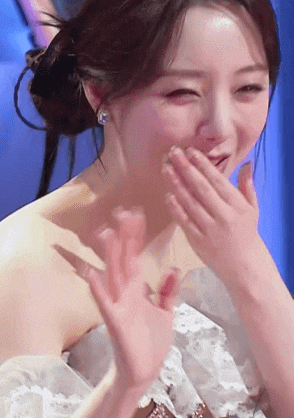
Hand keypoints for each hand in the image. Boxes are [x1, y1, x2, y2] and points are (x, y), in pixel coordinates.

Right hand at [85, 210, 179, 391]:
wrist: (143, 373)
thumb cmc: (150, 344)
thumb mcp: (166, 314)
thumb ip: (168, 291)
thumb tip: (174, 268)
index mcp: (137, 289)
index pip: (135, 256)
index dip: (135, 236)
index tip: (135, 214)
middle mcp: (125, 293)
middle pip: (123, 259)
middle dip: (123, 236)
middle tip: (122, 212)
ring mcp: (118, 306)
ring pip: (112, 275)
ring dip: (109, 255)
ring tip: (106, 233)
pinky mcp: (115, 322)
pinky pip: (105, 303)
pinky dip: (97, 289)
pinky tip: (91, 274)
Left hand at [162, 146, 267, 284]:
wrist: (245, 267)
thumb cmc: (247, 233)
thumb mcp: (252, 209)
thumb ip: (246, 185)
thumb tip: (246, 163)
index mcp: (238, 205)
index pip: (218, 181)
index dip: (203, 165)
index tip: (190, 151)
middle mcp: (224, 216)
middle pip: (201, 188)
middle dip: (186, 168)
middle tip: (172, 152)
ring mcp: (210, 229)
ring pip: (190, 203)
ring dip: (176, 184)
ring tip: (165, 168)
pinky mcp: (198, 242)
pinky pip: (185, 222)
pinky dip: (176, 208)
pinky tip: (167, 195)